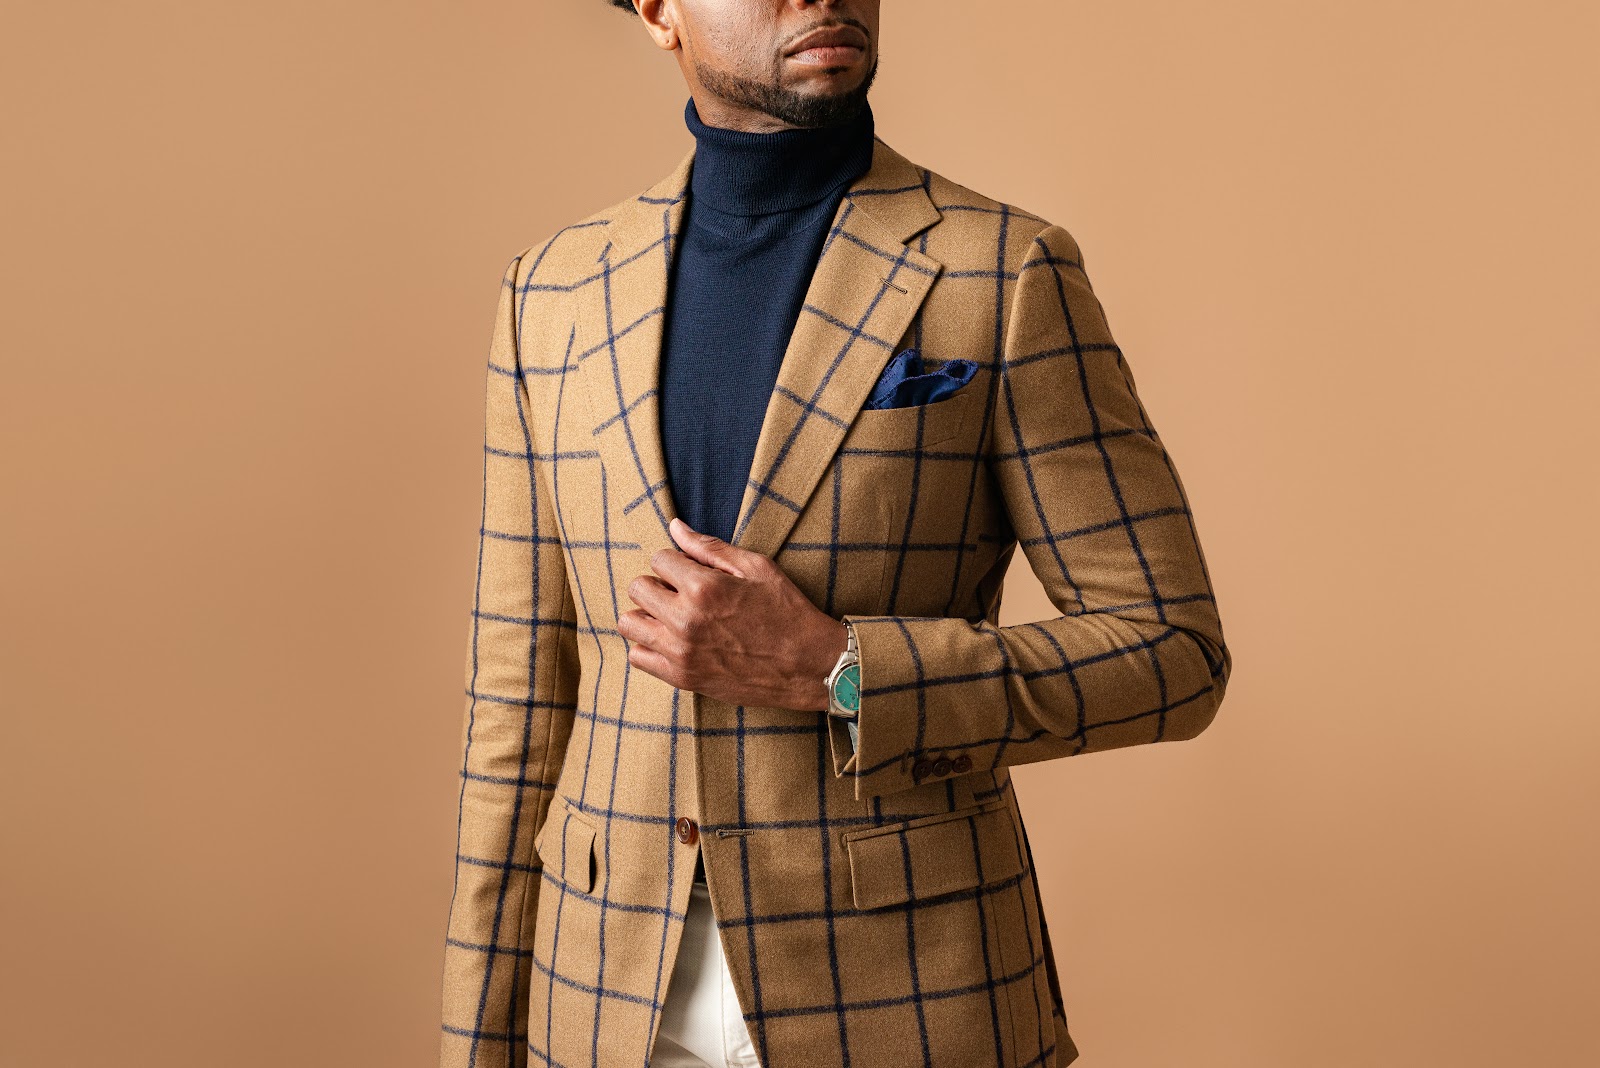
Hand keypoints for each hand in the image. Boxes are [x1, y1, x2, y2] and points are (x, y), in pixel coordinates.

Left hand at [618, 517, 848, 711]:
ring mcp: (681, 652)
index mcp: (704, 587)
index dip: (676, 561)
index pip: (658, 559)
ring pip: (629, 623)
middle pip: (638, 588)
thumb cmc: (787, 612)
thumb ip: (710, 548)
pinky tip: (672, 641)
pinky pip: (638, 658)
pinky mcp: (682, 678)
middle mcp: (686, 620)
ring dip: (647, 614)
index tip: (692, 572)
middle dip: (657, 584)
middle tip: (682, 593)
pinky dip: (648, 646)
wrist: (808, 666)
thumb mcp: (756, 568)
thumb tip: (675, 527)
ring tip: (672, 616)